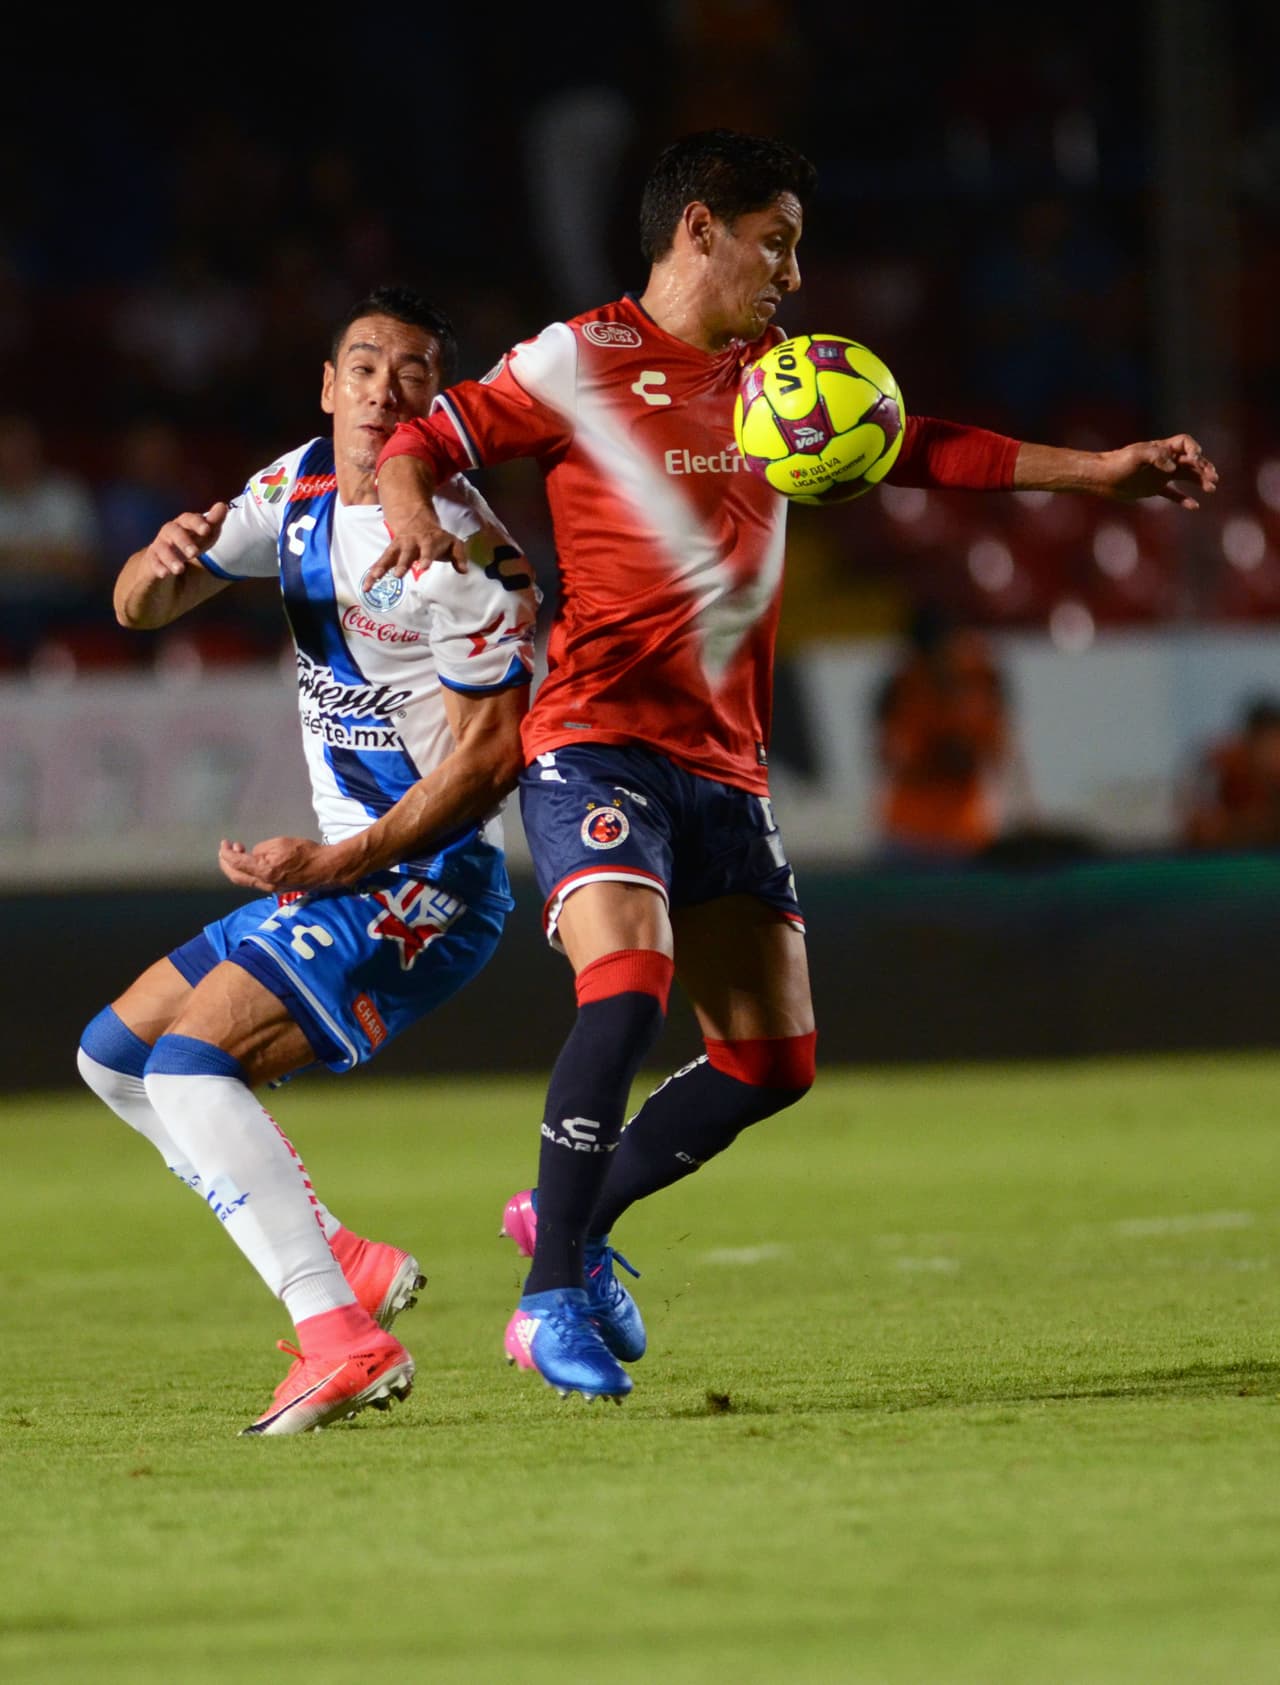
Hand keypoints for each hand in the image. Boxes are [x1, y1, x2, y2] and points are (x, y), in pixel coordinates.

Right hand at [142, 503, 229, 578]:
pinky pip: (153, 562)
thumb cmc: (189, 542)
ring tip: (180, 569)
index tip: (206, 530)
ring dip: (171, 558)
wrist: (165, 559)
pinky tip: (164, 574)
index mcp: (183, 524)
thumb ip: (213, 522)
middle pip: (174, 531)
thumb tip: (222, 505)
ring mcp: (160, 545)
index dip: (197, 523)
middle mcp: (169, 532)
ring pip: (162, 548)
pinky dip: (158, 567)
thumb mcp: (204, 535)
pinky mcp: (152, 559)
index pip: (188, 519)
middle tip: (194, 553)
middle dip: (184, 541)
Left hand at [218, 835, 351, 892]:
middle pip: (236, 877)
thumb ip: (262, 849)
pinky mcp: (276, 888)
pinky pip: (255, 881)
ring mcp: (271, 888)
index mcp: (265, 871)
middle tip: (225, 850)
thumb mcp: (281, 843)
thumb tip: (254, 855)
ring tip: (238, 852)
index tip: (224, 844)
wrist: (325, 868)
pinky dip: (247, 871)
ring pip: (245, 880)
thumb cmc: (306, 852)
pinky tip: (251, 861)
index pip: (237, 864)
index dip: (226, 854)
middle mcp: (265, 883)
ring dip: (236, 867)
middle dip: (226, 863)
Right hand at [366, 518, 468, 584]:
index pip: (427, 549)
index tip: (424, 567)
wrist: (415, 520)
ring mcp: (398, 548)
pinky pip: (379, 563)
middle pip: (406, 553)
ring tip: (375, 579)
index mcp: (427, 541)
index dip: (426, 557)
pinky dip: (372, 574)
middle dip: (402, 563)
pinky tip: (366, 587)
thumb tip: (464, 570)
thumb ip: (459, 555)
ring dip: (381, 567)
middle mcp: (410, 544)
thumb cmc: (437, 538)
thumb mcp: (452, 542)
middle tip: (398, 575)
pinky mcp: (389, 553)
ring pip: (388, 557)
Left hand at [1096, 436, 1218, 508]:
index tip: (1194, 461)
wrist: (1102, 478)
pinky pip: (1173, 493)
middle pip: (1191, 461)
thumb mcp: (1136, 456)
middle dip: (1204, 468)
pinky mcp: (1154, 488)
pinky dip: (1184, 499)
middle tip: (1213, 479)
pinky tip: (1195, 506)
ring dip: (1200, 481)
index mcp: (1161, 448)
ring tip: (1211, 489)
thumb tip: (1174, 468)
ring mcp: (1160, 474)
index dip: (1193, 450)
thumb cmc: (1118, 463)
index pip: (1185, 444)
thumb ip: (1156, 457)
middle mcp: (1164, 460)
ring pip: (1186, 476)